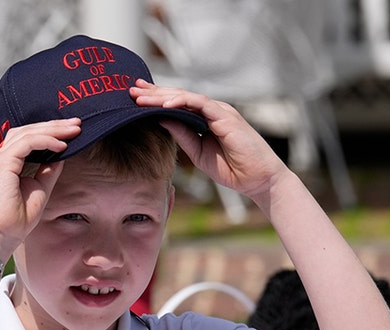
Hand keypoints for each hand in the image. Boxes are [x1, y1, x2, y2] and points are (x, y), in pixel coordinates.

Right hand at [0, 118, 80, 257]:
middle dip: (55, 125)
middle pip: (28, 130)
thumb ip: (48, 172)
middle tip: (78, 123)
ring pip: (28, 132)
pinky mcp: (3, 163)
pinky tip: (62, 146)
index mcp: (6, 163)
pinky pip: (28, 143)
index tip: (73, 132)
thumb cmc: (16, 220)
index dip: (51, 132)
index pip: (28, 137)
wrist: (1, 236)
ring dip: (53, 130)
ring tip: (74, 130)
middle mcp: (0, 157)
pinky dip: (46, 141)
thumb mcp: (40, 190)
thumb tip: (61, 156)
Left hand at [130, 80, 287, 200]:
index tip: (136, 98)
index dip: (157, 99)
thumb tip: (160, 120)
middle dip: (154, 92)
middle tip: (131, 89)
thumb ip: (182, 136)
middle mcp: (212, 111)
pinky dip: (182, 102)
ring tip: (141, 98)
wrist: (258, 180)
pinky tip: (164, 105)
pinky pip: (200, 104)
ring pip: (187, 96)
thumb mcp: (199, 153)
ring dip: (162, 96)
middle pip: (179, 96)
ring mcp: (220, 111)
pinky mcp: (226, 116)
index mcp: (206, 119)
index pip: (178, 104)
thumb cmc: (233, 169)